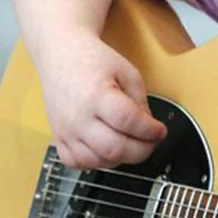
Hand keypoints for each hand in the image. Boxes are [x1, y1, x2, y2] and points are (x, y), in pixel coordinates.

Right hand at [38, 32, 166, 167]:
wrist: (61, 55)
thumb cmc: (93, 61)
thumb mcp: (128, 73)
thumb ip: (140, 103)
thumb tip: (148, 131)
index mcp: (97, 95)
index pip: (128, 122)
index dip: (150, 131)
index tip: (160, 130)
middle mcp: (78, 117)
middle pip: (114, 149)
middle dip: (141, 151)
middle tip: (151, 142)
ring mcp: (66, 130)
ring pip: (98, 161)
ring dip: (121, 158)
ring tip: (130, 143)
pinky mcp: (58, 138)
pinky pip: (78, 163)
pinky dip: (96, 162)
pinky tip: (107, 148)